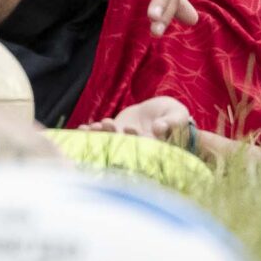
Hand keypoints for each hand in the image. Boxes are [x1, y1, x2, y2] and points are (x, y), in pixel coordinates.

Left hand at [82, 97, 196, 145]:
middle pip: (123, 145)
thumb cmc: (174, 115)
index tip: (130, 128)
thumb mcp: (178, 116)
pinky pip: (102, 135)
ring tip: (92, 127)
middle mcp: (136, 149)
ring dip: (100, 135)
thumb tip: (159, 128)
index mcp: (153, 148)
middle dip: (113, 136)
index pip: (143, 146)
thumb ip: (172, 122)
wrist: (162, 111)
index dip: (135, 138)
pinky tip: (82, 128)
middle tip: (106, 125)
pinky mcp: (114, 134)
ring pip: (110, 141)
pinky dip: (92, 132)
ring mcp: (123, 142)